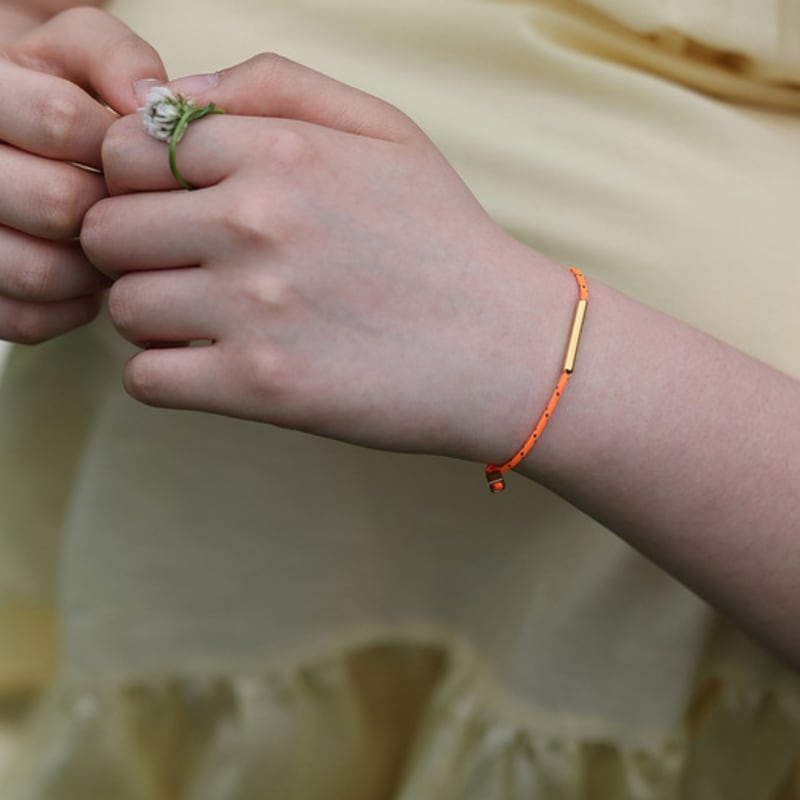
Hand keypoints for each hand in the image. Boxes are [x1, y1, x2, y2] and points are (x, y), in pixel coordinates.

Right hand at [0, 7, 165, 343]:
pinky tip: (88, 281)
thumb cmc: (52, 86)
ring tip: (115, 246)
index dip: (118, 144)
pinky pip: (27, 320)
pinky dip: (74, 307)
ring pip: (39, 271)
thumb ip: (113, 57)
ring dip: (99, 267)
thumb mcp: (74, 48)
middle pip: (57, 204)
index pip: (59, 120)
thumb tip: (150, 103)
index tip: (132, 154)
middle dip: (114, 209)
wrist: (8, 127)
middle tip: (132, 209)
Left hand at [83, 55, 566, 462]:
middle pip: (108, 229)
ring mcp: (253, 309)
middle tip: (187, 269)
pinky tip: (213, 367)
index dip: (138, 183)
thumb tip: (175, 97)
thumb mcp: (384, 130)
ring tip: (209, 321)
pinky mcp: (260, 388)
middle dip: (137, 249)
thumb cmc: (443, 241)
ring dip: (153, 317)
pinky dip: (168, 376)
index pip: (126, 151)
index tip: (173, 211)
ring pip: (123, 307)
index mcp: (278, 151)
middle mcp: (255, 222)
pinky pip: (147, 380)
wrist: (505, 347)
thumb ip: (276, 86)